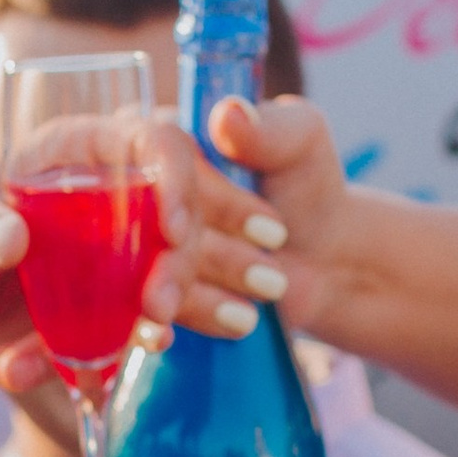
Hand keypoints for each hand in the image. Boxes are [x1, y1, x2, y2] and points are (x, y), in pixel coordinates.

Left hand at [0, 105, 327, 402]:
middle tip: (164, 310)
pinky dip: (181, 325)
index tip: (174, 230)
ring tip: (236, 322)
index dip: (173, 176)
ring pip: (181, 256)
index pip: (143, 141)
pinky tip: (216, 335)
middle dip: (190, 255)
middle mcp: (102, 194)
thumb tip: (11, 238)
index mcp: (64, 154)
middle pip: (175, 205)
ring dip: (206, 289)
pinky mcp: (112, 298)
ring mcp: (113, 248)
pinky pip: (158, 307)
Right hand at [127, 92, 362, 358]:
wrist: (323, 257)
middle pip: (145, 220)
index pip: (146, 150)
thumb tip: (228, 115)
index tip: (182, 230)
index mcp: (163, 135)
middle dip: (192, 258)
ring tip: (251, 315)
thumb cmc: (310, 184)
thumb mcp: (302, 140)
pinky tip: (168, 340)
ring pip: (144, 268)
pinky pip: (134, 309)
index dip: (166, 190)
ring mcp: (139, 241)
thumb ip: (271, 127)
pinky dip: (150, 328)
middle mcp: (139, 185)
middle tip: (264, 280)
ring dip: (193, 297)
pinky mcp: (148, 287)